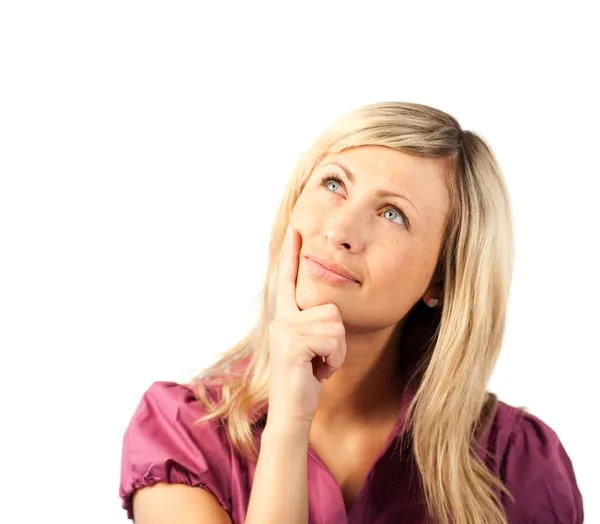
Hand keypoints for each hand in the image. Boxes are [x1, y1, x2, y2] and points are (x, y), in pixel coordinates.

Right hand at [266, 228, 346, 429]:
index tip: (296, 230)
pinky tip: (318, 372)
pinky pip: (333, 340)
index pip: (288, 280)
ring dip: (337, 351)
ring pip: (335, 324)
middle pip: (330, 308)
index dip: (291, 255)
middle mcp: (281, 320)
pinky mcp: (293, 344)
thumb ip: (313, 324)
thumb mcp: (311, 347)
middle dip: (337, 339)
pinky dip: (334, 360)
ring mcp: (284, 330)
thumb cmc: (305, 380)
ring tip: (319, 366)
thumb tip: (328, 309)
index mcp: (284, 317)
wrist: (292, 413)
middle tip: (321, 360)